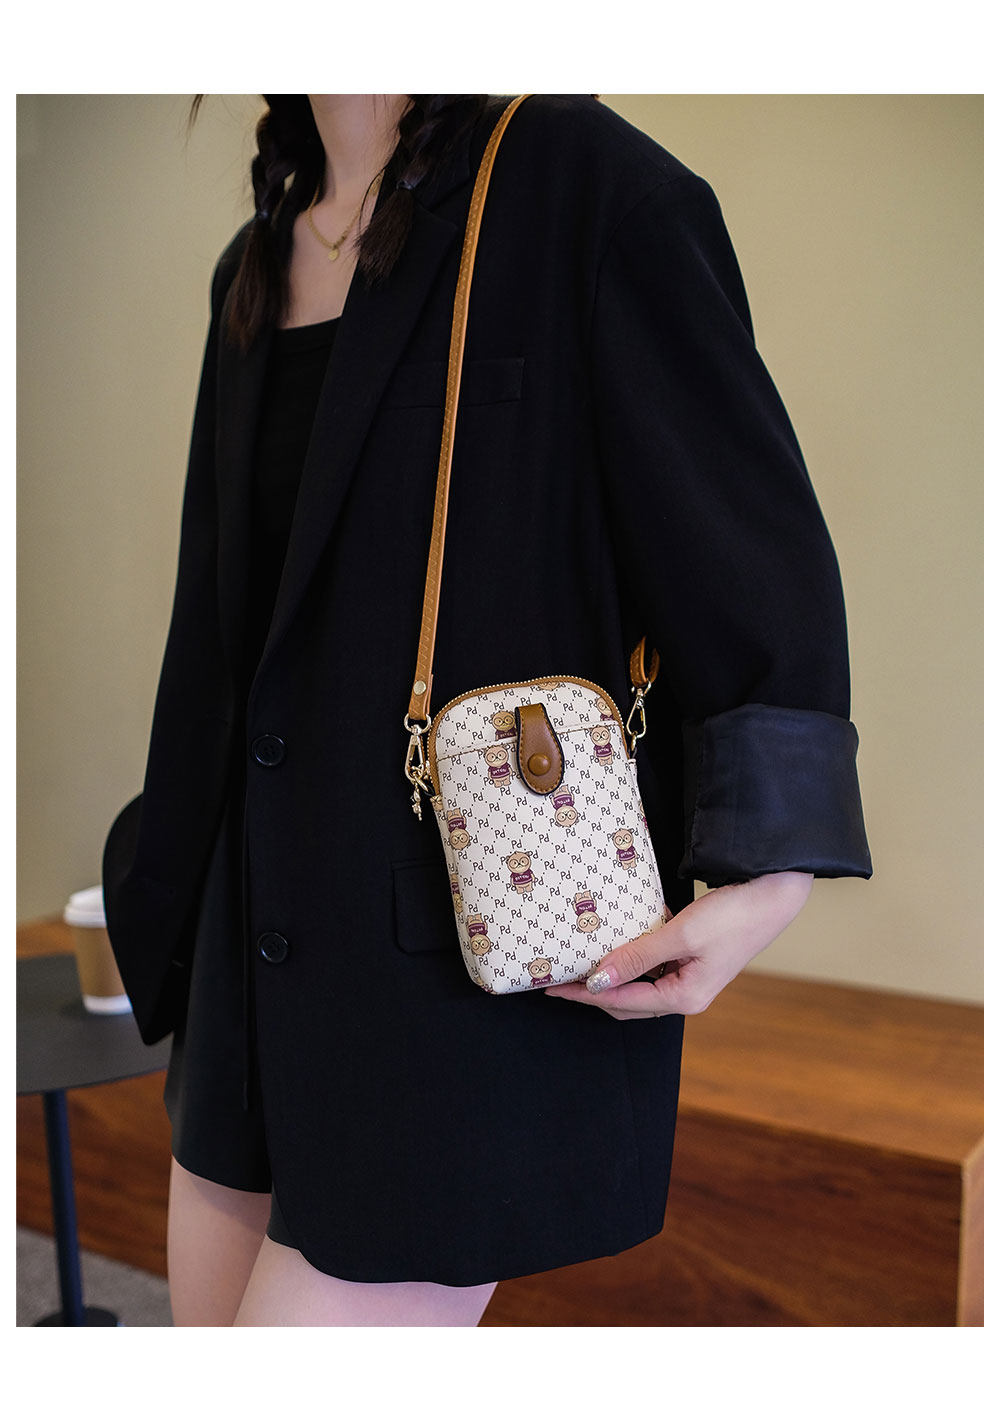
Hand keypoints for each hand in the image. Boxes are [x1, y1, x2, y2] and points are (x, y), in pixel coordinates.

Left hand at [544, 871, 813, 1019]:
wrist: (773, 895)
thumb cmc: (733, 915)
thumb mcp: (681, 934)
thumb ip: (638, 955)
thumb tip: (598, 979)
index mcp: (684, 998)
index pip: (620, 1001)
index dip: (584, 995)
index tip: (553, 989)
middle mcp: (686, 997)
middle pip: (627, 1003)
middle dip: (593, 993)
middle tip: (560, 978)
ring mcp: (691, 982)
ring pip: (639, 989)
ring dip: (611, 979)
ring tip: (582, 966)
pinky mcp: (694, 964)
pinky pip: (653, 971)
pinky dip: (631, 965)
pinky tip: (617, 949)